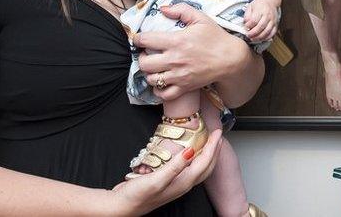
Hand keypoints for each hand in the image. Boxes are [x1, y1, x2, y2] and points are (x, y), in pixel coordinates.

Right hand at [107, 129, 221, 215]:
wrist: (121, 207)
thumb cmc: (137, 196)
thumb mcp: (156, 179)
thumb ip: (175, 166)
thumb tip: (191, 151)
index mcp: (183, 183)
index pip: (204, 162)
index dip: (213, 146)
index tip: (218, 132)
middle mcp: (183, 184)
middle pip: (206, 166)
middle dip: (214, 150)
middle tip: (218, 135)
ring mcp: (176, 184)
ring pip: (199, 168)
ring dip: (206, 154)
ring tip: (209, 142)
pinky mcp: (169, 182)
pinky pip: (188, 168)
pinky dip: (194, 158)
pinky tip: (189, 153)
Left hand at [134, 5, 240, 98]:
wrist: (231, 59)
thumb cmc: (216, 37)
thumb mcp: (201, 18)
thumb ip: (180, 10)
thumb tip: (162, 8)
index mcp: (176, 41)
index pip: (146, 40)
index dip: (138, 38)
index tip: (140, 38)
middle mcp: (175, 60)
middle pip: (144, 63)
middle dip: (142, 57)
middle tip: (148, 53)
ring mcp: (179, 76)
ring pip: (151, 79)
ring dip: (149, 73)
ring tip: (155, 67)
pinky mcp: (184, 87)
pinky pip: (163, 94)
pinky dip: (158, 89)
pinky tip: (162, 81)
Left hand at [244, 0, 277, 41]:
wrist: (269, 0)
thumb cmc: (259, 4)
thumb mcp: (250, 6)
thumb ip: (247, 15)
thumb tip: (245, 24)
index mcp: (260, 10)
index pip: (254, 20)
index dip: (249, 25)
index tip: (245, 27)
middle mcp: (268, 15)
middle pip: (260, 26)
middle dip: (253, 33)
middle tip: (248, 35)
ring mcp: (272, 20)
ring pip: (267, 31)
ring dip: (259, 37)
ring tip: (253, 39)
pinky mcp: (276, 24)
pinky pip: (272, 33)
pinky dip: (267, 38)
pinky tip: (261, 39)